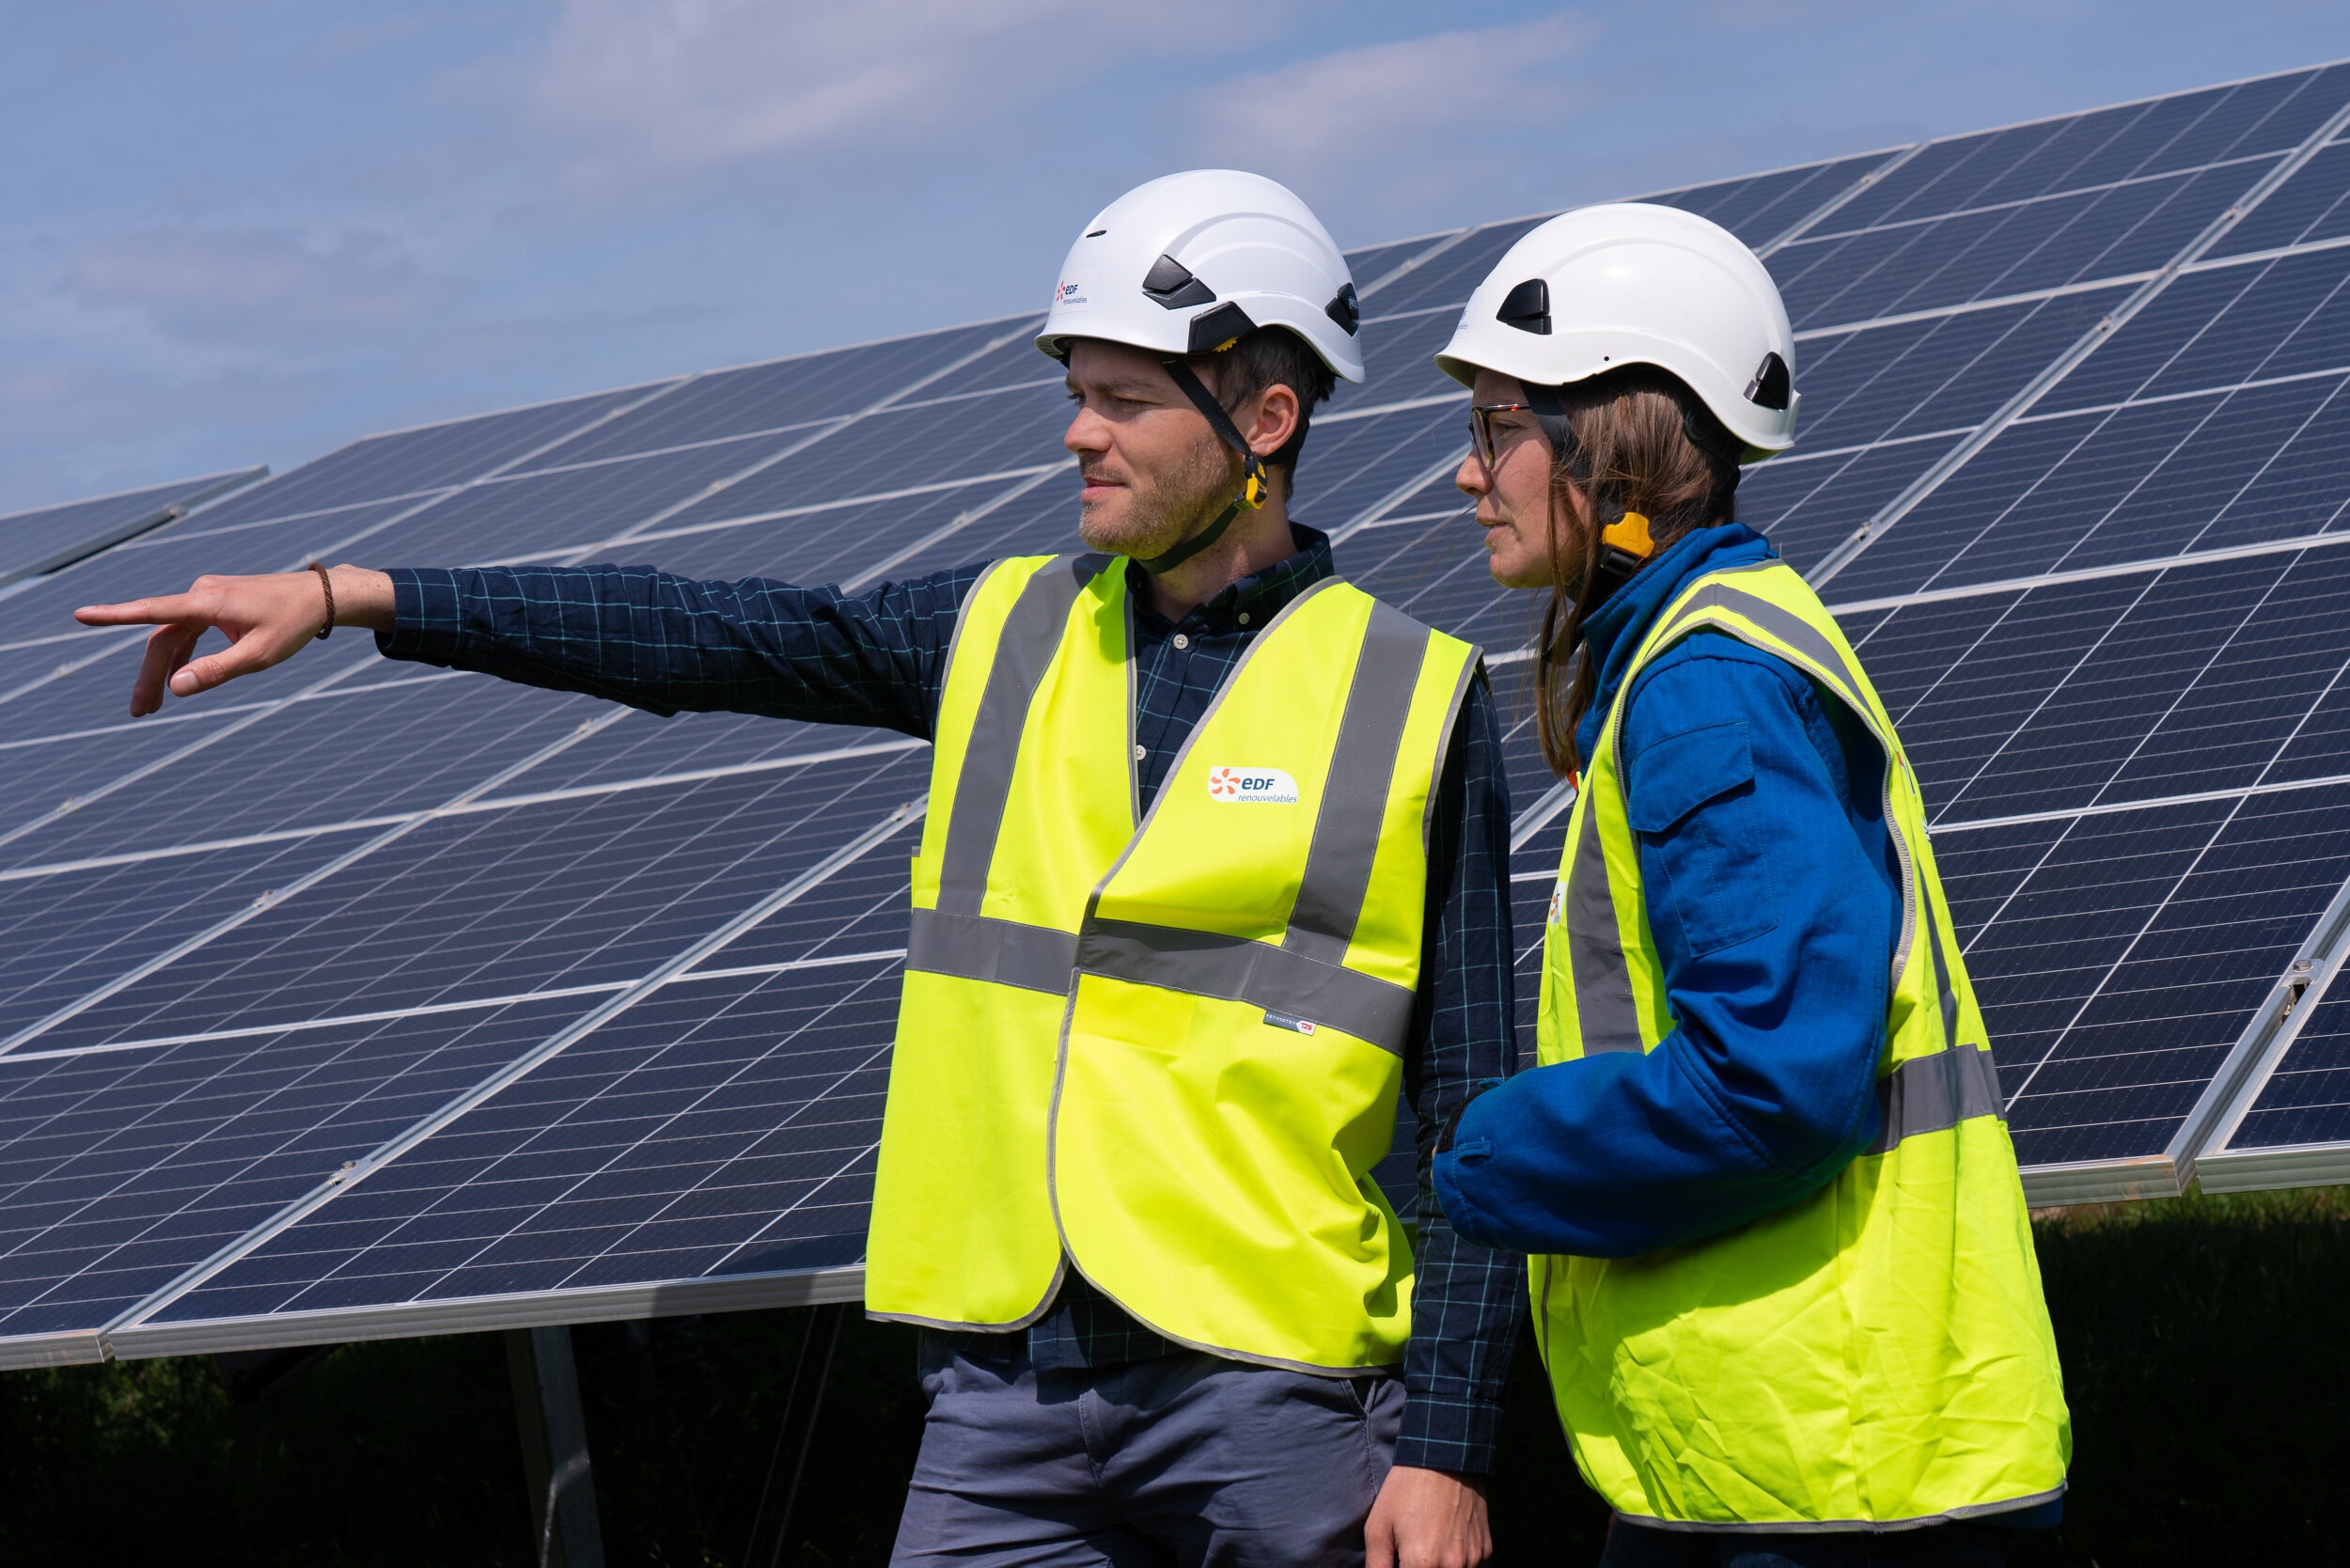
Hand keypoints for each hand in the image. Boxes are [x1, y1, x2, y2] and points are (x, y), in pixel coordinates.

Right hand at [75, 566, 394, 716]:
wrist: (321, 596)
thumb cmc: (292, 624)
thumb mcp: (258, 655)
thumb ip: (217, 671)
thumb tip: (176, 687)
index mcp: (208, 602)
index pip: (153, 612)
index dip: (115, 615)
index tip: (82, 615)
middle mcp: (201, 594)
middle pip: (163, 638)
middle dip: (150, 676)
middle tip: (138, 712)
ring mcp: (207, 596)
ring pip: (174, 636)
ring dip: (163, 669)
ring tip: (150, 707)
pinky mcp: (216, 602)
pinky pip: (189, 630)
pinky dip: (181, 654)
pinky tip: (176, 678)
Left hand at [1366, 1464, 1490, 1567]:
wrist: (1444, 1458)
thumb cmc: (1405, 1491)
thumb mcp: (1378, 1527)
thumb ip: (1376, 1566)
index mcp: (1421, 1564)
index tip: (1401, 1564)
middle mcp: (1452, 1567)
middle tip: (1412, 1559)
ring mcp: (1473, 1561)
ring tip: (1428, 1550)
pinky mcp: (1486, 1552)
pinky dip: (1458, 1567)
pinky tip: (1446, 1549)